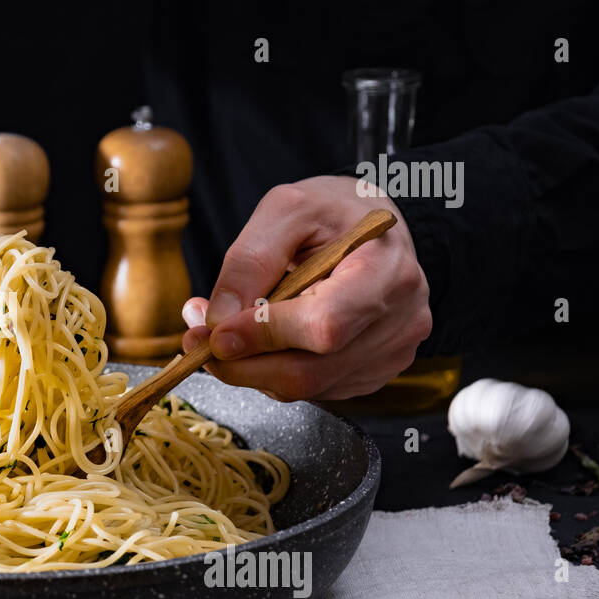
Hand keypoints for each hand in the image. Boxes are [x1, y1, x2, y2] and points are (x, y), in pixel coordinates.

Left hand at [180, 176, 431, 400]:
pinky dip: (274, 372)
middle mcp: (401, 320)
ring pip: (304, 386)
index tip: (213, 332)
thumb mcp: (285, 209)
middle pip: (309, 371)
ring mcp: (392, 352)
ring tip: (223, 330)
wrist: (373, 227)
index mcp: (387, 270)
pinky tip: (263, 340)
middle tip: (196, 338)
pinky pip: (312, 389)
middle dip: (241, 363)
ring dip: (250, 368)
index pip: (324, 325)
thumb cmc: (332, 211)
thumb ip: (249, 261)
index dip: (263, 336)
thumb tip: (218, 322)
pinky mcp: (375, 372)